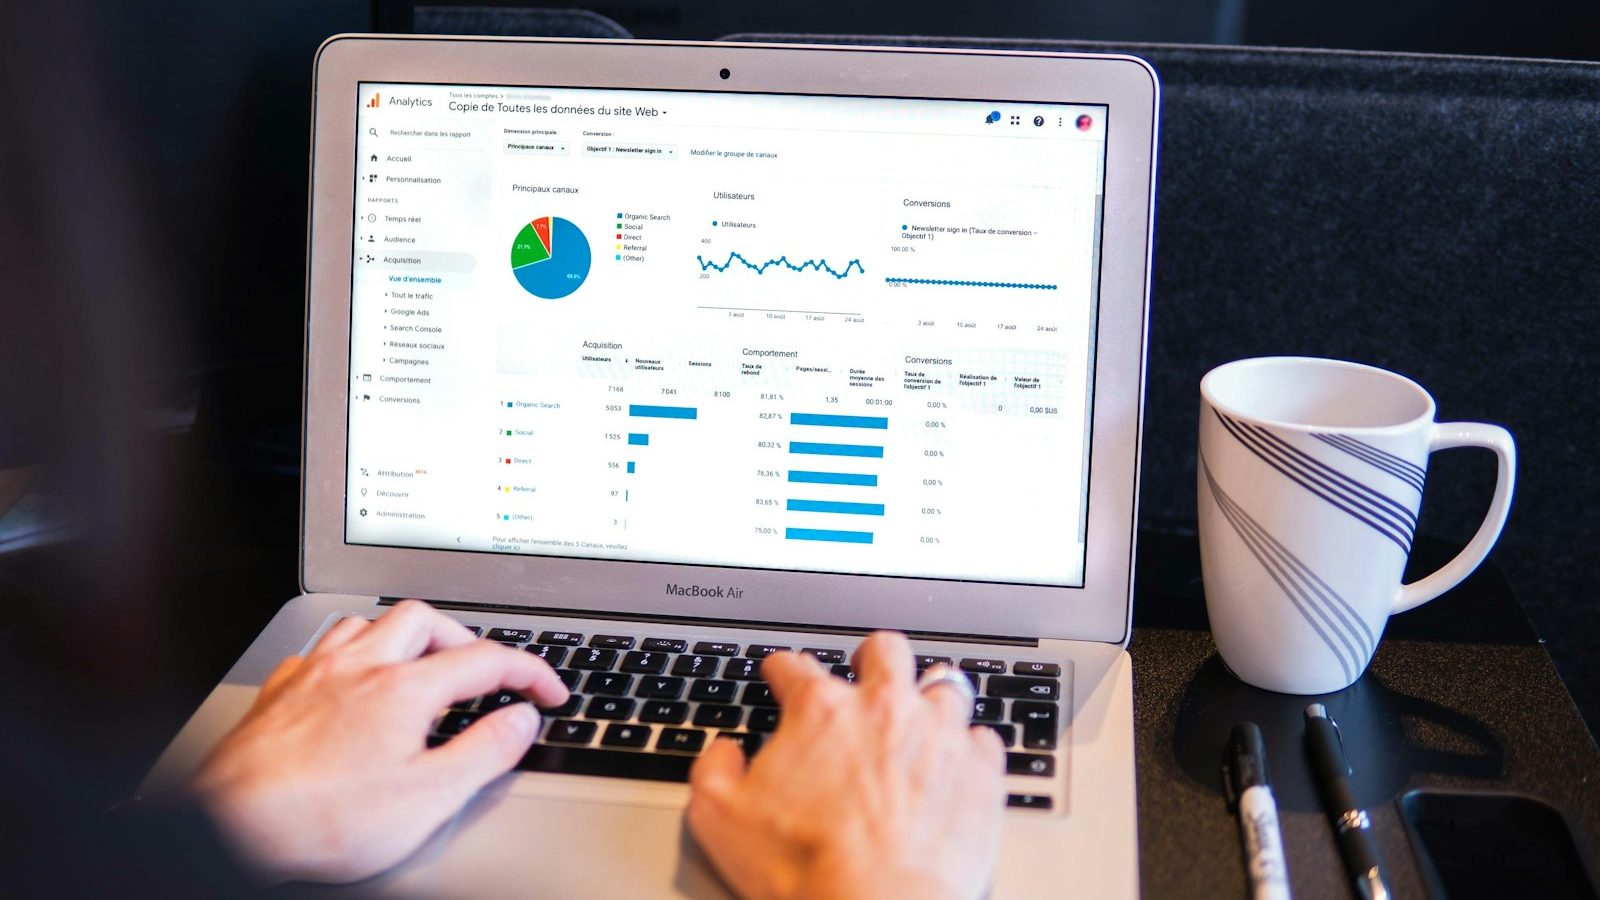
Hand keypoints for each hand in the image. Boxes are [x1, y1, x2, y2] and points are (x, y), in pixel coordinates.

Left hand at [188, 600, 567, 882]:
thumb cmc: (320, 819)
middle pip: (424, 620)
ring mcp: (314, 675)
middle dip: (462, 637)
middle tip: (482, 671)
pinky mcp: (279, 693)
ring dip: (403, 635)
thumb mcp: (427, 799)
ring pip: (367, 622)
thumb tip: (521, 719)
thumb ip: (483, 752)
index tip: (547, 691)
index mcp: (403, 689)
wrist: (230, 827)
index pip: (485, 661)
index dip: (528, 672)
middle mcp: (359, 667)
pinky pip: (321, 649)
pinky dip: (351, 655)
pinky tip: (349, 681)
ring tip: (418, 664)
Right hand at [686, 632, 1006, 899]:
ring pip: (943, 685)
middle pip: (884, 650)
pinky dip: (968, 748)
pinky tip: (956, 764)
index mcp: (820, 711)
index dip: (781, 668)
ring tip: (920, 716)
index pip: (794, 666)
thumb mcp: (719, 817)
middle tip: (864, 675)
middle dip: (871, 657)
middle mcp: (884, 708)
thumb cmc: (803, 868)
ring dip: (928, 697)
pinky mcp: (980, 771)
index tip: (781, 674)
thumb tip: (725, 752)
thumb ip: (714, 769)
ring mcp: (939, 735)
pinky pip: (983, 738)